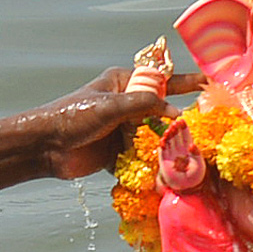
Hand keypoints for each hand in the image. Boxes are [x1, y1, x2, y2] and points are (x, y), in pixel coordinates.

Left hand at [34, 69, 201, 179]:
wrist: (45, 147)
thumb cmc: (73, 116)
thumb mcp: (110, 106)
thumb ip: (144, 105)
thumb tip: (175, 112)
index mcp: (123, 84)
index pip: (161, 80)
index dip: (185, 82)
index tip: (207, 83)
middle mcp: (125, 105)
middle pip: (161, 111)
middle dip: (178, 121)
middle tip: (201, 127)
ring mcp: (122, 129)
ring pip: (153, 136)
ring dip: (165, 146)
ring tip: (184, 153)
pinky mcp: (118, 152)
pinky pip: (141, 157)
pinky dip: (151, 164)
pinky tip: (164, 172)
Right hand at [157, 116, 206, 191]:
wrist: (186, 188)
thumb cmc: (195, 177)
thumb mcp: (200, 165)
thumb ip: (197, 154)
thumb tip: (192, 144)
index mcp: (189, 150)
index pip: (186, 136)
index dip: (184, 128)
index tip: (182, 120)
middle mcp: (179, 150)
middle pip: (176, 137)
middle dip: (175, 129)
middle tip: (175, 122)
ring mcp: (171, 155)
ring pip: (169, 142)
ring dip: (168, 135)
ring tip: (169, 130)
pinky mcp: (164, 161)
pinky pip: (162, 151)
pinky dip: (162, 145)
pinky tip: (163, 140)